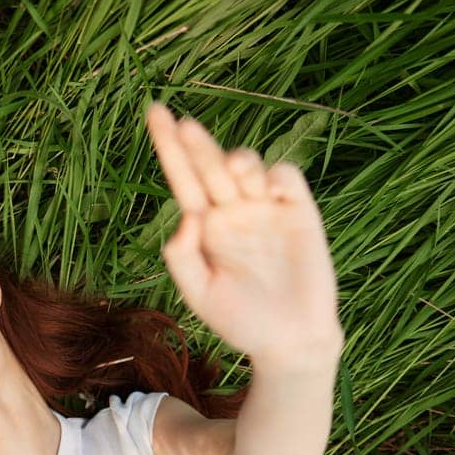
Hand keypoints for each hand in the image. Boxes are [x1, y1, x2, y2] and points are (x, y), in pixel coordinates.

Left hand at [145, 101, 342, 369]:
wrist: (289, 342)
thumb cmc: (241, 322)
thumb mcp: (201, 295)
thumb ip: (183, 259)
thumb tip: (184, 218)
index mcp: (205, 227)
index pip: (183, 179)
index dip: (169, 147)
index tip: (155, 113)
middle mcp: (233, 211)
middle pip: (210, 165)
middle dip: (195, 143)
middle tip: (183, 125)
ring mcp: (266, 210)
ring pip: (247, 166)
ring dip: (237, 160)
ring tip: (235, 173)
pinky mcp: (299, 213)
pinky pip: (286, 178)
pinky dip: (275, 174)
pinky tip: (266, 188)